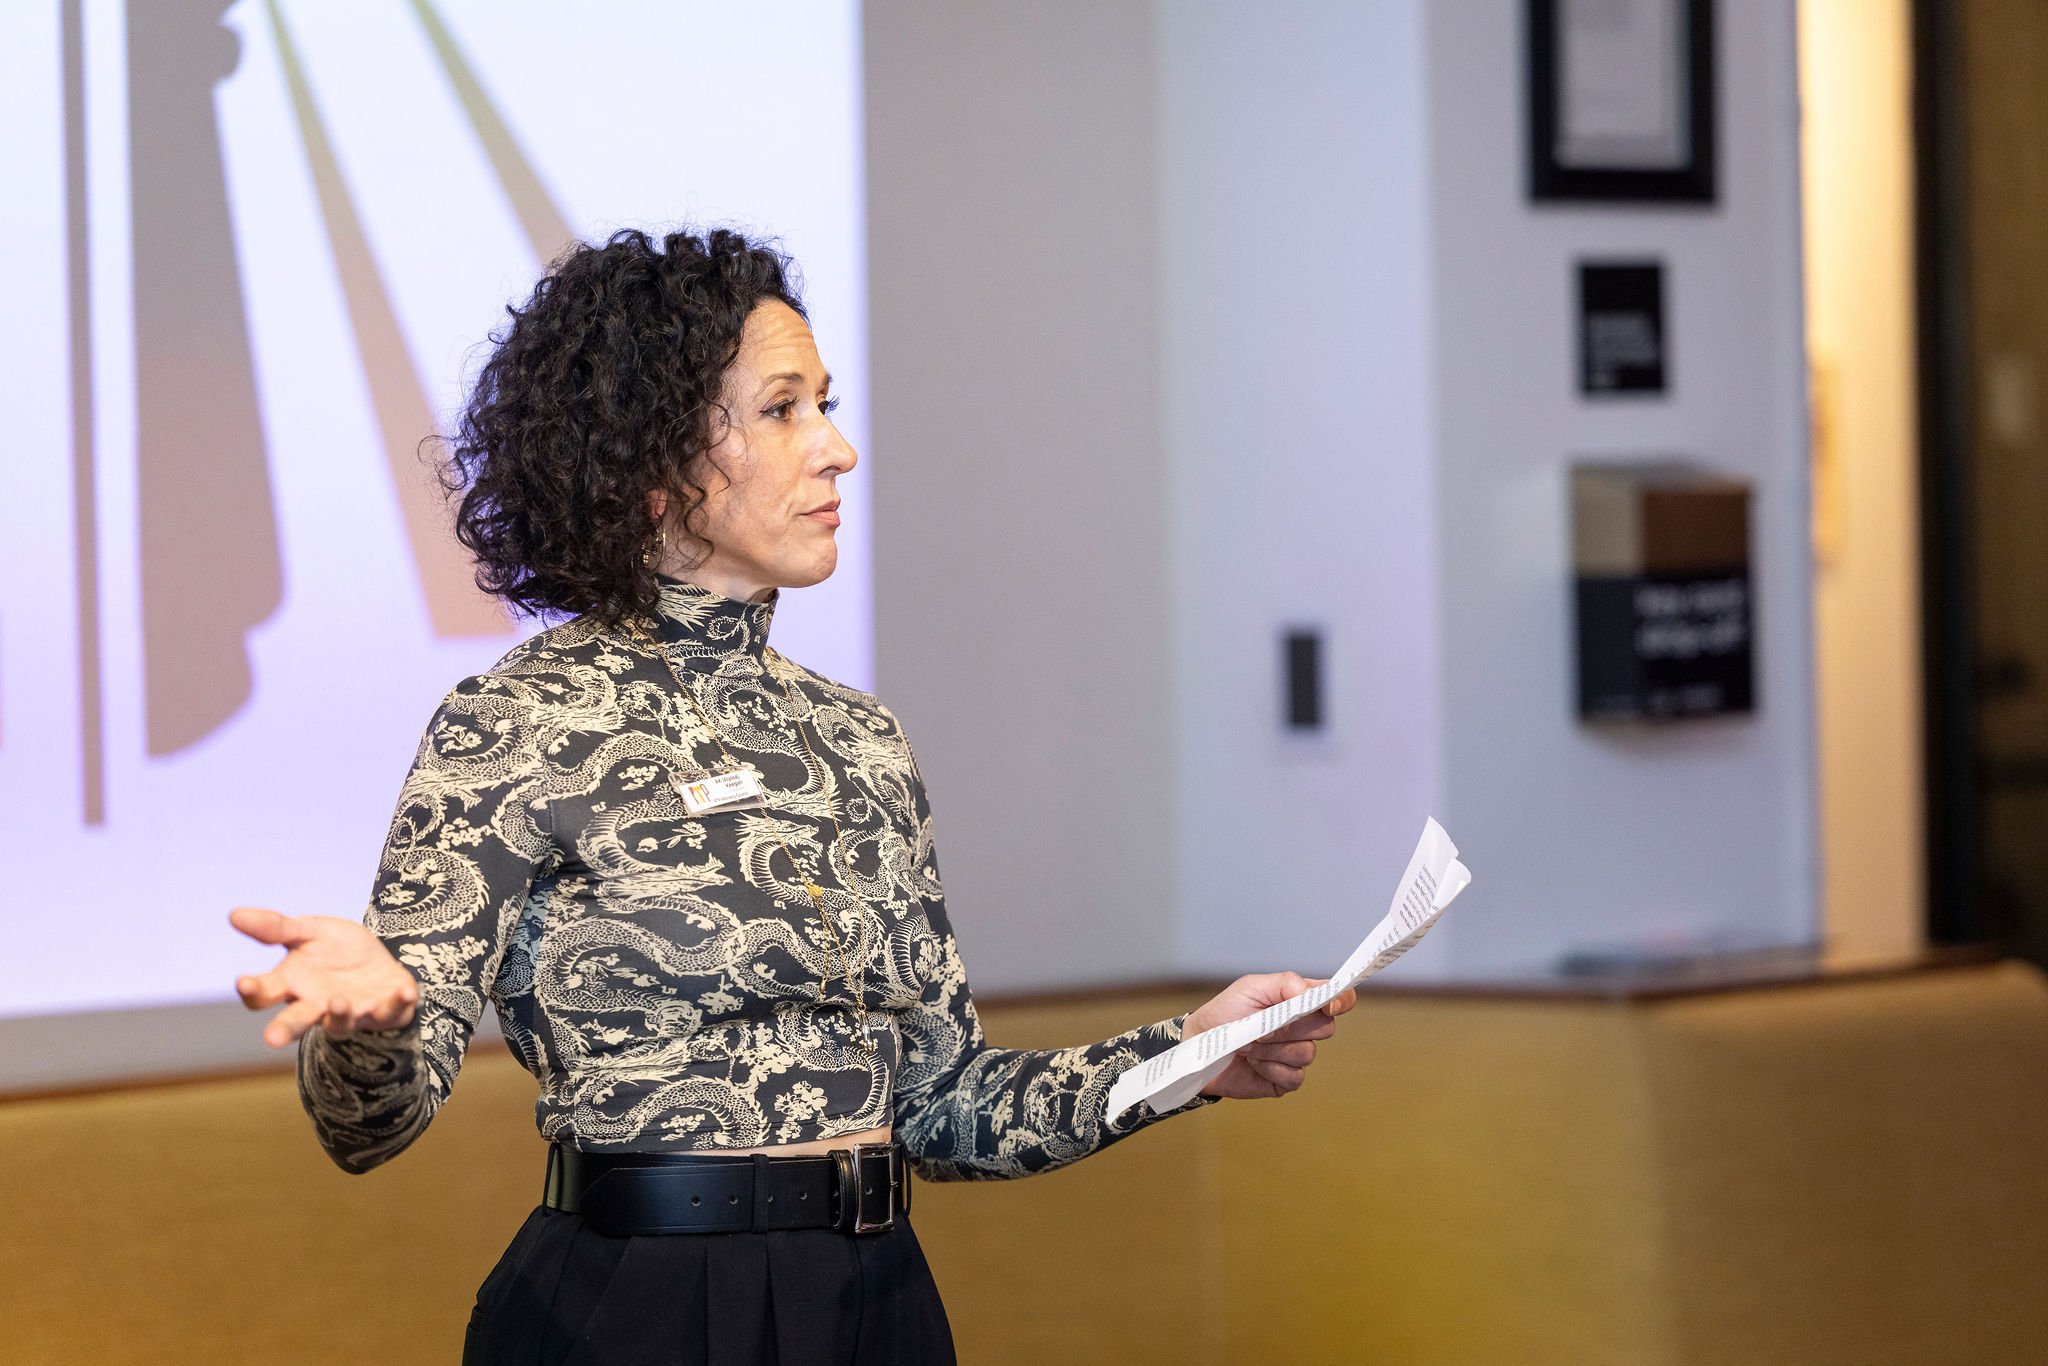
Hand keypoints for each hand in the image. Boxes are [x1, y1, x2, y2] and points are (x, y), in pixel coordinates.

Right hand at [228, 907, 420, 1048]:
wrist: (378, 958)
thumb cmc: (334, 949)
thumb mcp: (308, 930)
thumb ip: (276, 927)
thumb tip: (234, 914)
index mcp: (292, 984)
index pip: (263, 994)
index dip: (252, 990)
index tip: (245, 982)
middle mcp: (316, 1005)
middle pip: (296, 1022)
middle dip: (284, 1029)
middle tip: (271, 1038)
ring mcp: (351, 1012)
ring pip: (341, 1024)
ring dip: (339, 1015)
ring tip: (338, 1001)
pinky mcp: (384, 1012)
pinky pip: (391, 1013)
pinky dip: (397, 1004)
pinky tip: (406, 991)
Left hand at [1185, 972, 1356, 1100]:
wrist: (1201, 1048)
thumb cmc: (1226, 1013)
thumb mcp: (1251, 988)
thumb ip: (1285, 984)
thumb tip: (1312, 993)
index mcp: (1300, 1000)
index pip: (1339, 998)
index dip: (1341, 1001)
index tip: (1328, 1007)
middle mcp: (1304, 1028)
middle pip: (1326, 1028)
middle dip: (1291, 1027)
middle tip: (1261, 1026)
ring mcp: (1296, 1055)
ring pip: (1307, 1053)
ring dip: (1273, 1048)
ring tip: (1250, 1044)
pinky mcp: (1286, 1080)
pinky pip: (1293, 1076)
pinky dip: (1270, 1069)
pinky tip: (1253, 1063)